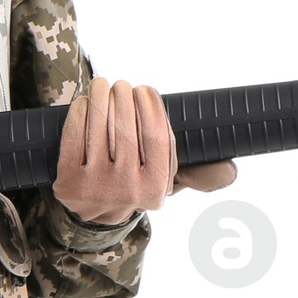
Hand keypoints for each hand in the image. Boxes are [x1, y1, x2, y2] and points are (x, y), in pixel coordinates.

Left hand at [53, 77, 235, 225]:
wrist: (94, 212)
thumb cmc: (137, 184)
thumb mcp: (170, 183)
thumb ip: (202, 174)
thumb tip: (229, 170)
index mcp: (154, 188)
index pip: (157, 137)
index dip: (151, 106)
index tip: (145, 90)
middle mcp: (126, 190)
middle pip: (126, 128)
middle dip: (124, 97)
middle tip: (122, 85)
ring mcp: (94, 187)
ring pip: (98, 127)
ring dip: (100, 96)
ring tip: (103, 85)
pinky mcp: (67, 181)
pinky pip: (73, 136)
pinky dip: (79, 113)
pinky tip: (85, 103)